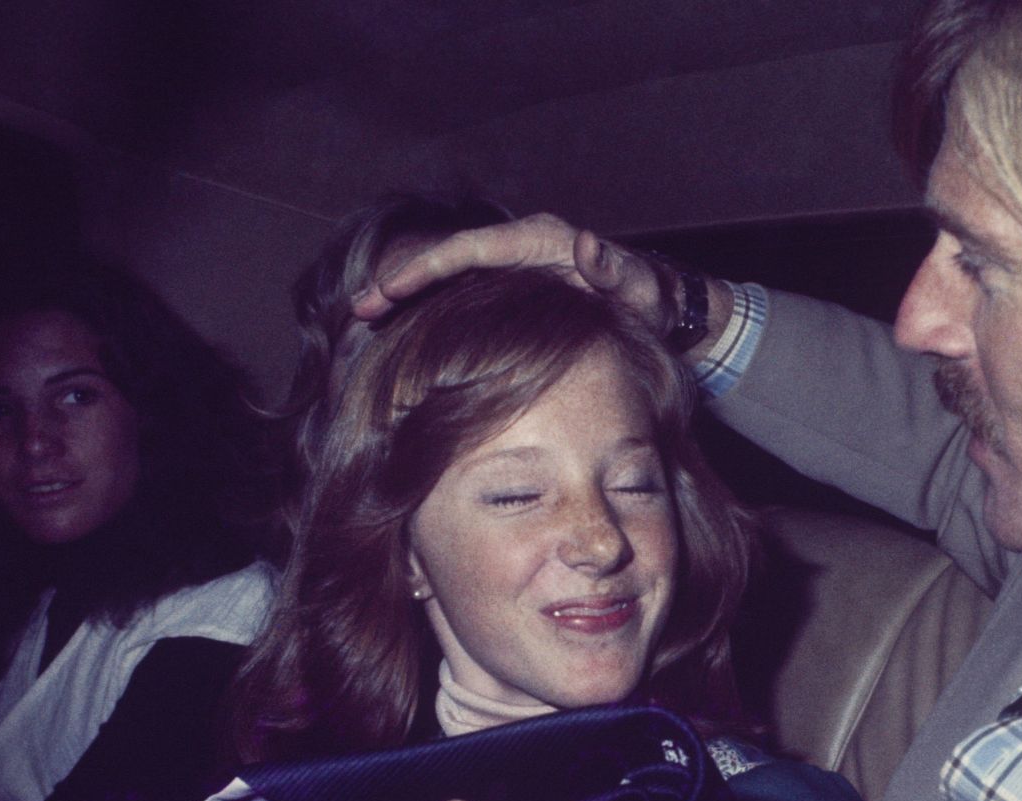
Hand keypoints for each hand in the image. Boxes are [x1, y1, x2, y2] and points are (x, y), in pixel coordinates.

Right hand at [351, 213, 672, 334]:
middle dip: (401, 282)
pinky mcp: (513, 292)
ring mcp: (514, 270)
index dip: (429, 267)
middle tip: (360, 309)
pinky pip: (464, 298)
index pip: (472, 249)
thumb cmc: (650, 300)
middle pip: (448, 261)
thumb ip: (614, 269)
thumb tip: (588, 244)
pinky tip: (404, 338)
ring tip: (366, 321)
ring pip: (450, 280)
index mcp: (541, 241)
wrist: (660, 310)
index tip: (392, 287)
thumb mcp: (638, 289)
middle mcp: (520, 248)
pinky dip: (432, 313)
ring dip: (408, 298)